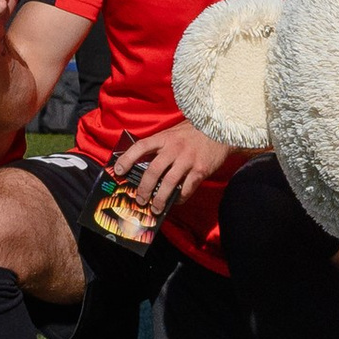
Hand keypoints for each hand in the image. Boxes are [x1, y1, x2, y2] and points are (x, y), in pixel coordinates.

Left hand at [112, 119, 232, 218]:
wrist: (221, 130)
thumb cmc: (193, 133)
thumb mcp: (173, 133)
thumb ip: (159, 146)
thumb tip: (141, 164)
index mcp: (164, 138)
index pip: (141, 146)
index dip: (127, 158)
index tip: (117, 171)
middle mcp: (174, 148)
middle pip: (153, 170)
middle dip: (144, 188)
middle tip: (140, 200)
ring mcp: (188, 159)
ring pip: (169, 182)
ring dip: (160, 198)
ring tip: (155, 208)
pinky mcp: (201, 169)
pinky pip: (187, 187)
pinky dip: (180, 197)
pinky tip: (176, 202)